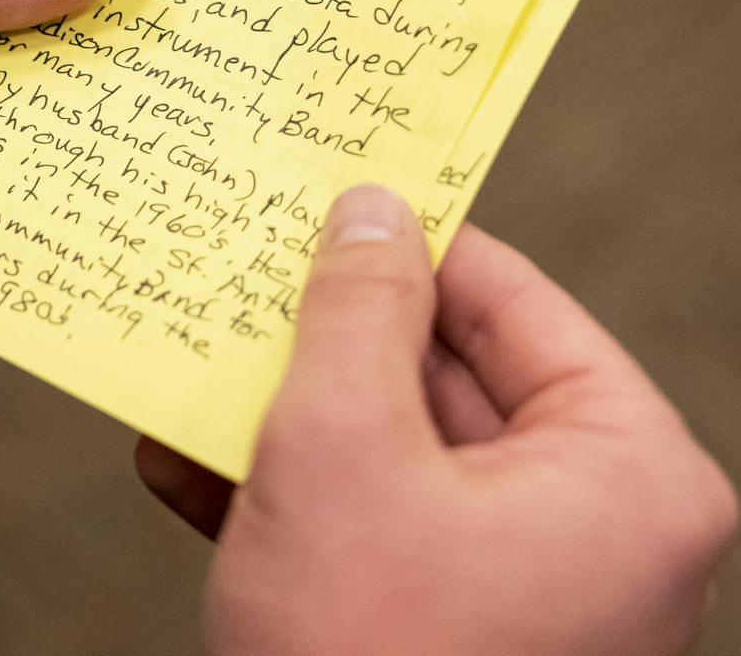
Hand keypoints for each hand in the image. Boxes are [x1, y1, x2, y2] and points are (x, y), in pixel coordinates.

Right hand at [138, 186, 736, 655]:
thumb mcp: (341, 449)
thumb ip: (355, 311)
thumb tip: (369, 208)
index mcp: (622, 472)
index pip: (512, 300)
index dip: (411, 238)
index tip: (329, 193)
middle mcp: (586, 524)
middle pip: (442, 373)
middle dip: (324, 333)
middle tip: (245, 273)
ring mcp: (512, 585)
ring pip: (389, 449)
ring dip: (282, 410)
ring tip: (197, 359)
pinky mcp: (439, 628)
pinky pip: (363, 525)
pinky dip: (279, 491)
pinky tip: (182, 458)